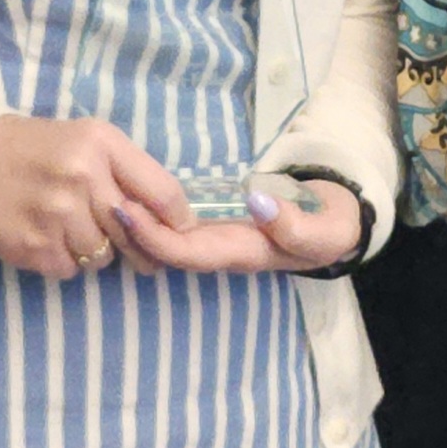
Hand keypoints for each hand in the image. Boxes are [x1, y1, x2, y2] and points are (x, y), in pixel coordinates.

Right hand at [0, 114, 193, 280]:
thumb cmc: (37, 150)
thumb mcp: (87, 141)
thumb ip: (129, 172)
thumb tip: (175, 220)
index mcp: (101, 144)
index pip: (164, 193)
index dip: (178, 220)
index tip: (179, 231)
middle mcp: (82, 177)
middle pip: (136, 233)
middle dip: (135, 243)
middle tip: (121, 239)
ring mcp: (57, 215)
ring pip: (104, 257)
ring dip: (93, 250)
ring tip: (66, 226)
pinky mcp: (35, 247)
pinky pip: (71, 270)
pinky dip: (63, 260)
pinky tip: (45, 236)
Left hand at [119, 172, 367, 276]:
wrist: (341, 220)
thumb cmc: (333, 225)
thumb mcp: (328, 230)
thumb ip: (298, 224)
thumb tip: (257, 204)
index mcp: (246, 254)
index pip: (191, 254)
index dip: (157, 238)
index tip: (129, 214)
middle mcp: (225, 251)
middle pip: (170, 250)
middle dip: (136, 232)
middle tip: (105, 201)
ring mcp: (220, 237)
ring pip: (170, 239)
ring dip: (140, 223)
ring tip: (108, 196)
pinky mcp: (219, 221)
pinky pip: (178, 223)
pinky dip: (152, 212)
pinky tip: (132, 193)